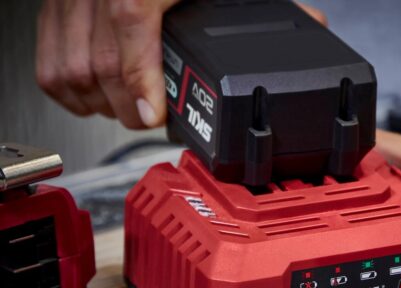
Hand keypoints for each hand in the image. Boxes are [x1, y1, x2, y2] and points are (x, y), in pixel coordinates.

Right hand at [35, 0, 326, 128]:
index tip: (153, 115)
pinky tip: (90, 93)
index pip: (130, 24)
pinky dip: (66, 85)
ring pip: (66, 66)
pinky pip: (47, 55)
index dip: (140, 81)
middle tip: (151, 119)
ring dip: (96, 101)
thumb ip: (261, 0)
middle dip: (126, 106)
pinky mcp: (56, 1)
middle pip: (97, 62)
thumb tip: (309, 23)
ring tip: (125, 110)